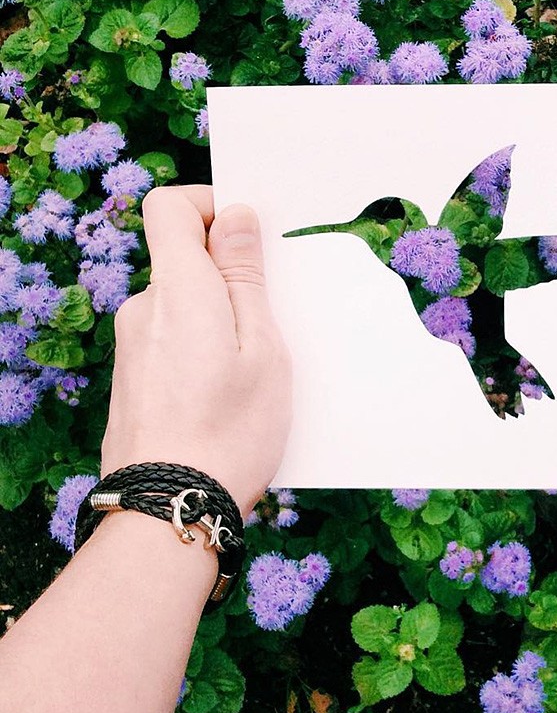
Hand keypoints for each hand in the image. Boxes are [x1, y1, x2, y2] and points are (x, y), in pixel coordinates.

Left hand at [100, 185, 291, 514]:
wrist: (170, 507)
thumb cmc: (231, 430)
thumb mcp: (263, 346)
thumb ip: (245, 274)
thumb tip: (236, 216)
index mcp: (179, 290)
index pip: (170, 206)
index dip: (209, 206)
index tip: (247, 236)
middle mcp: (144, 309)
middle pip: (183, 260)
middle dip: (228, 276)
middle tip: (270, 321)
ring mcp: (131, 345)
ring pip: (182, 305)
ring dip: (218, 319)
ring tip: (251, 370)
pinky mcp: (131, 376)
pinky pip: (171, 339)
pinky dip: (201, 347)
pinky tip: (226, 393)